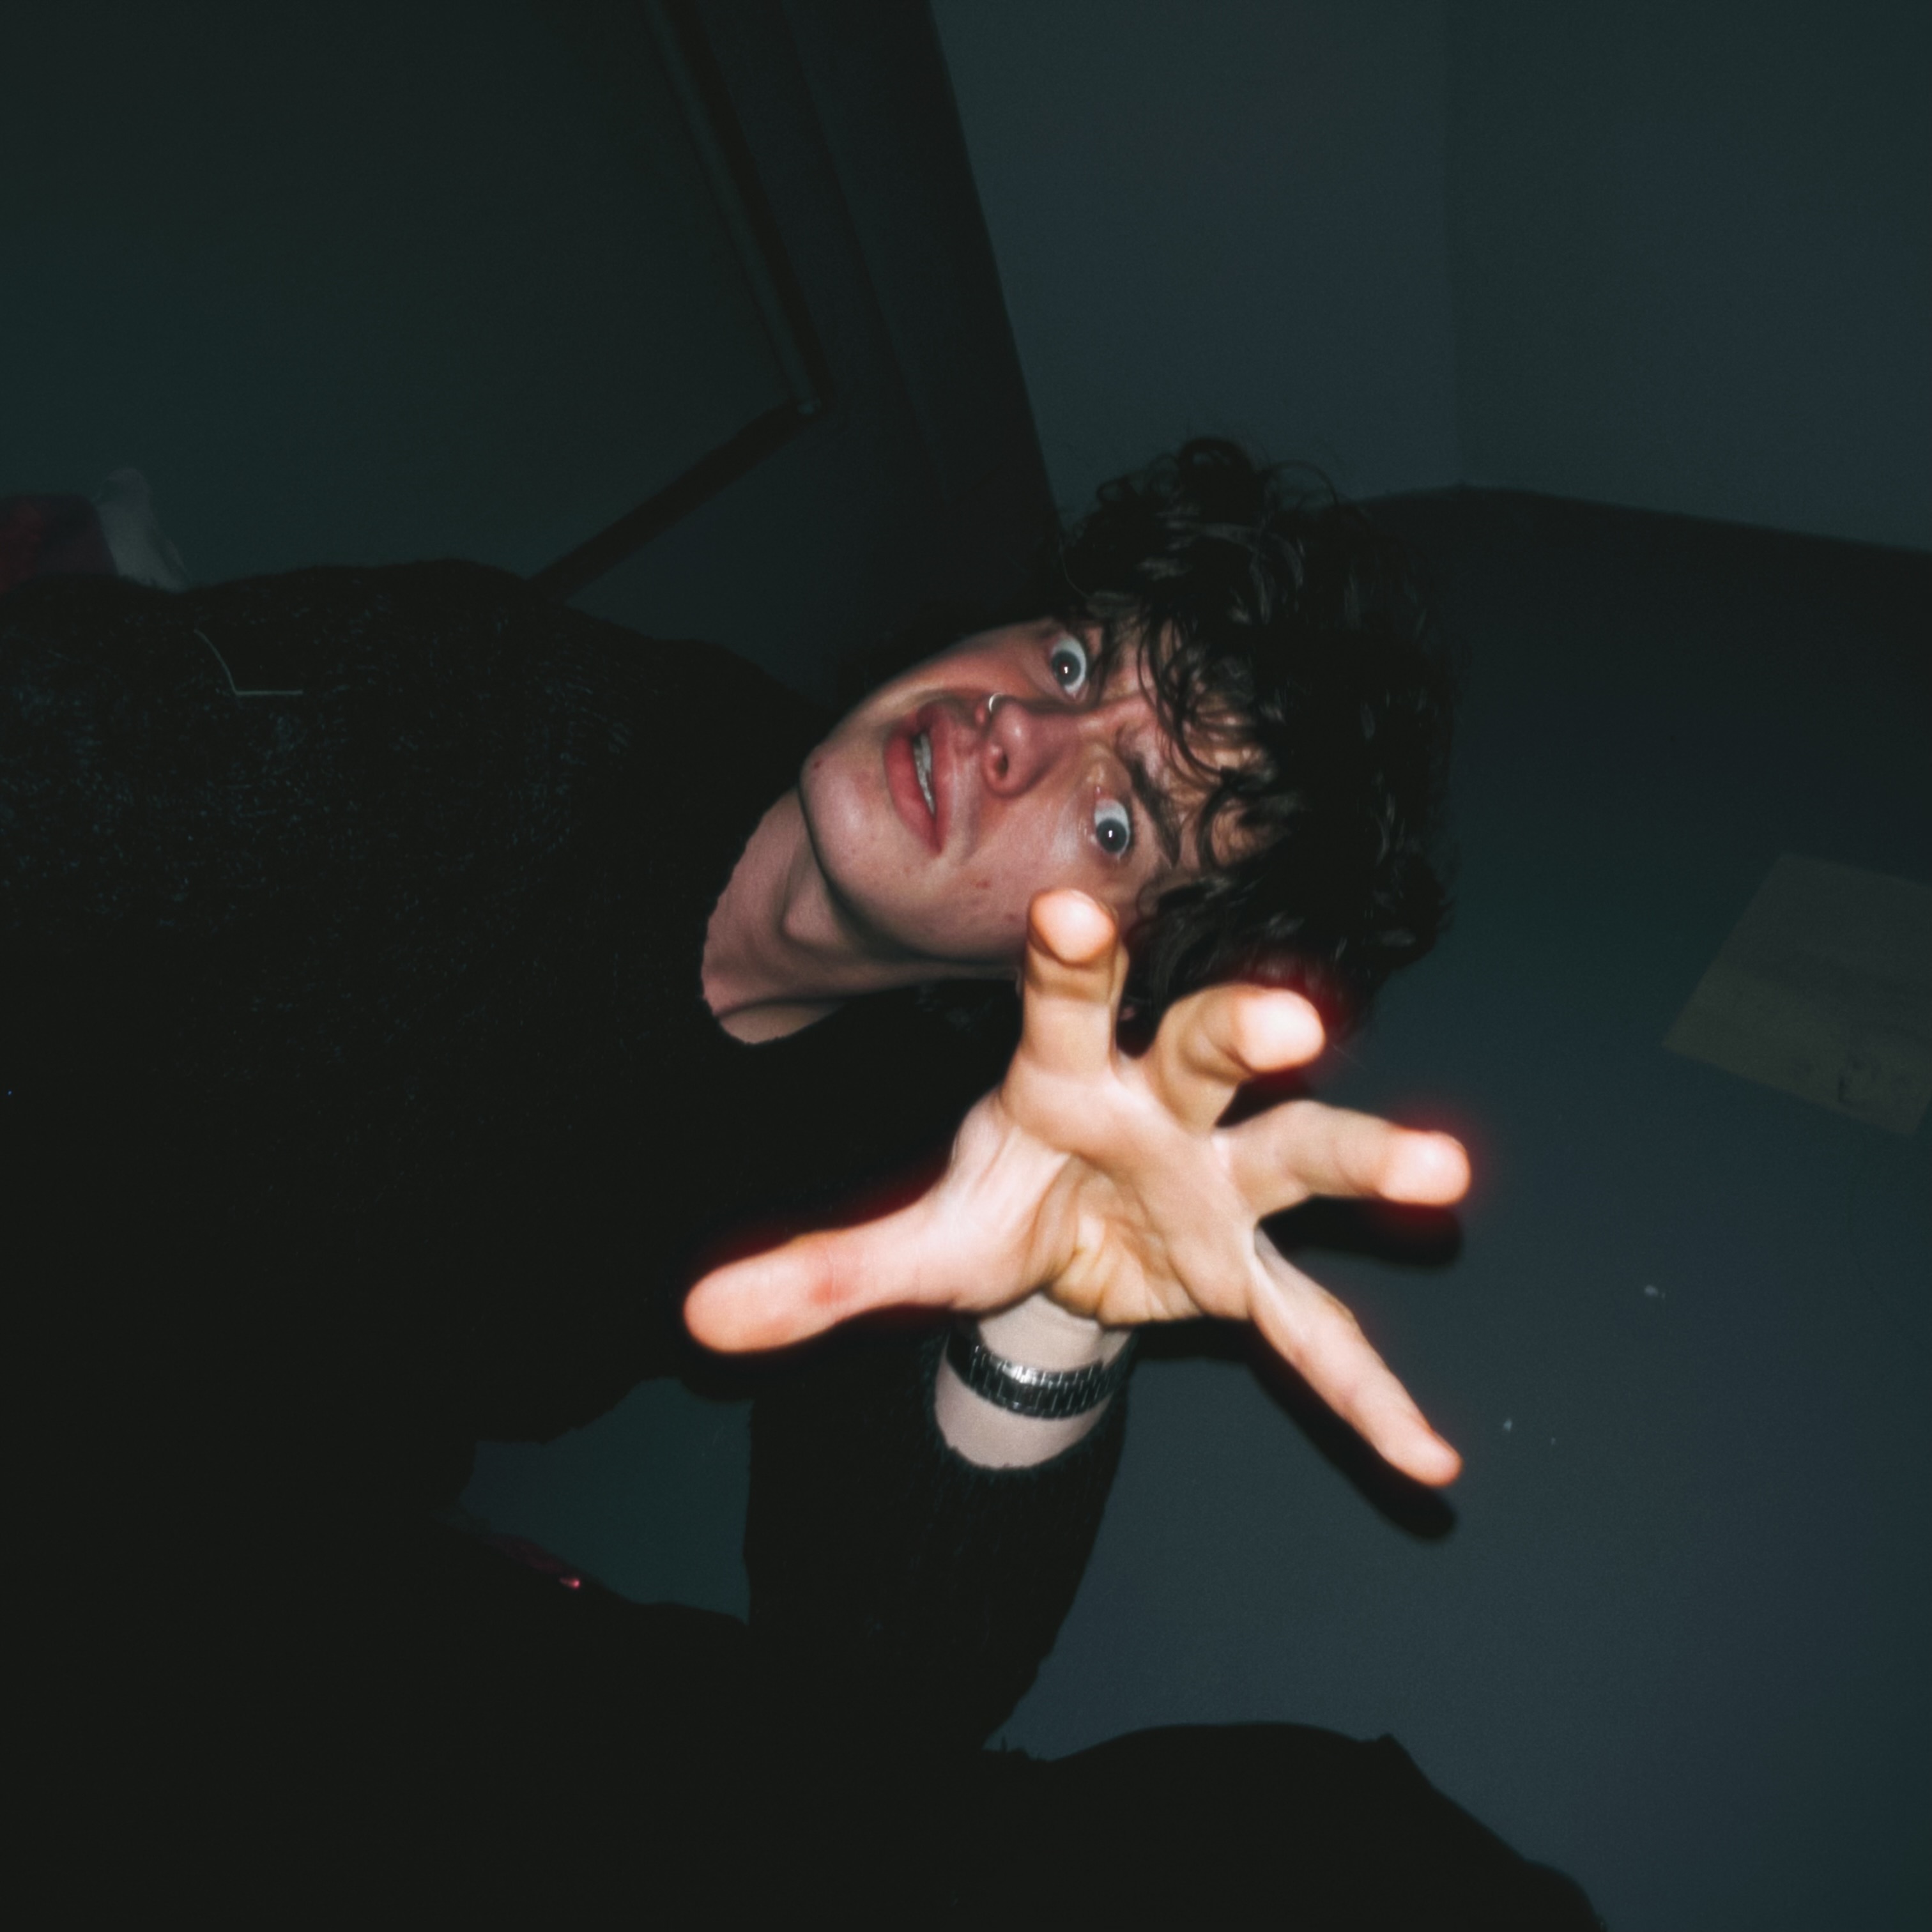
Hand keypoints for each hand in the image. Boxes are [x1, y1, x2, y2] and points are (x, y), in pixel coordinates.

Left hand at [685, 890, 1469, 1484]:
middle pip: (1206, 1052)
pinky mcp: (1249, 1272)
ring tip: (1442, 1172)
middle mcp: (1157, 1109)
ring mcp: (1219, 1186)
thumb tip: (698, 1320)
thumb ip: (825, 1269)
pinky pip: (1316, 1330)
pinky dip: (1365, 1391)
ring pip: (1297, 1155)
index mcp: (1062, 1076)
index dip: (1070, 962)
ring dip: (1363, 1158)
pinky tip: (1430, 1456)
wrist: (1068, 1243)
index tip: (1072, 913)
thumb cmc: (1006, 1198)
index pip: (1062, 1005)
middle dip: (1245, 1029)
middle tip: (1290, 1016)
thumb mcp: (917, 1237)